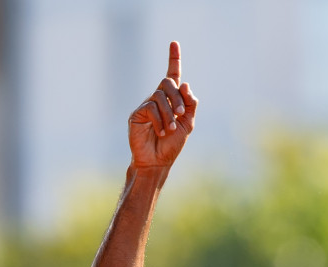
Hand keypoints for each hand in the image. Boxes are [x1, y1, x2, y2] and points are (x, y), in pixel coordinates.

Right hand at [129, 41, 197, 170]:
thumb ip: (190, 105)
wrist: (157, 162)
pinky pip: (150, 108)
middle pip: (167, 82)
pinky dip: (160, 120)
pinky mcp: (137, 114)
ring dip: (169, 112)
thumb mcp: (187, 124)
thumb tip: (185, 84)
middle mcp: (158, 99)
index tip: (174, 43)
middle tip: (181, 115)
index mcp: (171, 100)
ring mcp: (146, 106)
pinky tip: (161, 132)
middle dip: (177, 96)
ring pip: (160, 96)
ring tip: (171, 129)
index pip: (173, 75)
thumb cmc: (171, 145)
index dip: (174, 59)